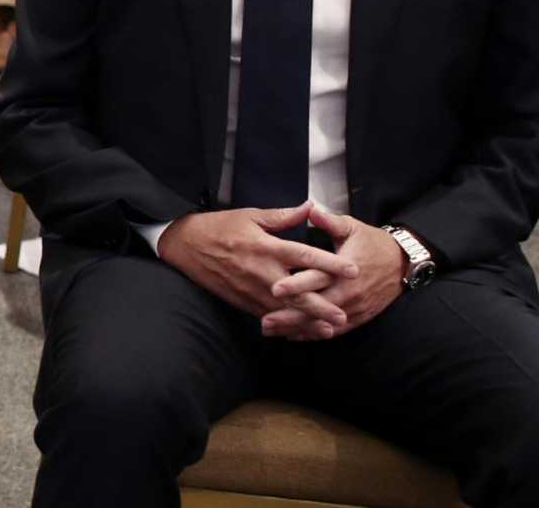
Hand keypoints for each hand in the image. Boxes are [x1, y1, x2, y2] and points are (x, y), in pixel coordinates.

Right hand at [158, 202, 360, 327]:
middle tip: (344, 316)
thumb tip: (310, 207)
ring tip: (329, 330)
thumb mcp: (250, 215)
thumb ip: (283, 216)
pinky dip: (286, 325)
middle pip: (298, 293)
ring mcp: (251, 289)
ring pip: (285, 310)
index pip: (305, 257)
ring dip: (308, 322)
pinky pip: (268, 315)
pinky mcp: (242, 300)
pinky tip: (300, 332)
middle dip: (323, 306)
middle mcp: (261, 271)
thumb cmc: (219, 227)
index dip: (330, 264)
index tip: (353, 270)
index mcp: (267, 246)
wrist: (186, 245)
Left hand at [262, 207, 405, 340]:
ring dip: (298, 328)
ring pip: (324, 322)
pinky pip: (336, 330)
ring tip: (273, 331)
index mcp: (345, 268)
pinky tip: (294, 336)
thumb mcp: (351, 227)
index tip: (274, 288)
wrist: (402, 262)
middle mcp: (350, 291)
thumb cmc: (372, 242)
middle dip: (291, 315)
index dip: (296, 284)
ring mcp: (355, 307)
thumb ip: (329, 221)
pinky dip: (315, 334)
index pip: (318, 278)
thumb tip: (311, 209)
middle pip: (317, 306)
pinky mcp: (359, 317)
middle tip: (265, 321)